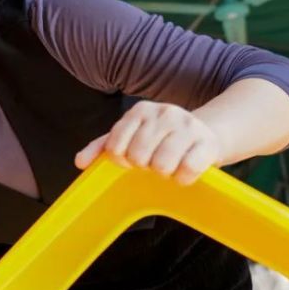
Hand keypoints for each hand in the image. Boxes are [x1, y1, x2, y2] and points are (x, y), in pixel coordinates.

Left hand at [74, 101, 222, 185]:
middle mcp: (164, 112)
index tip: (131, 160)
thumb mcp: (130, 136)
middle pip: (138, 157)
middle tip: (154, 161)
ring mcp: (188, 126)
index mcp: (140, 110)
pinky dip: (183, 178)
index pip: (115, 146)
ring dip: (164, 173)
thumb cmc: (161, 138)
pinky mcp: (208, 143)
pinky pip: (187, 171)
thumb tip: (80, 162)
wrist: (206, 133)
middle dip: (145, 166)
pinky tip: (185, 170)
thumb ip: (102, 147)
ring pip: (162, 166)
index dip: (121, 160)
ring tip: (170, 165)